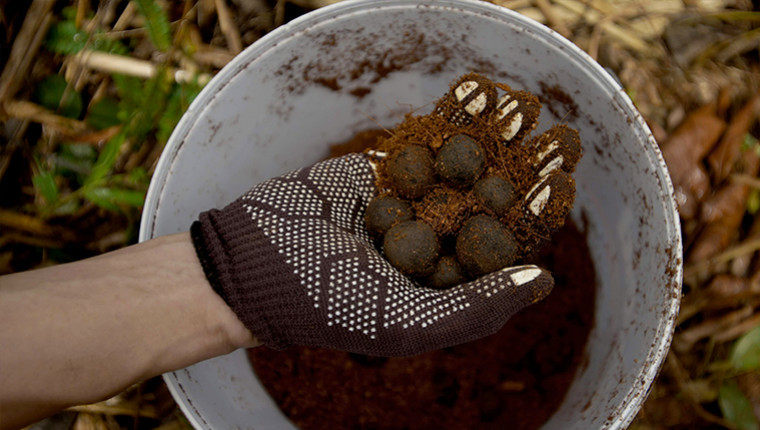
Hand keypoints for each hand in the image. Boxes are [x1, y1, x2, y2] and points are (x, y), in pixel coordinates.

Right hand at [191, 74, 579, 356]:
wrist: (253, 262)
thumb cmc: (328, 304)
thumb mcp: (407, 323)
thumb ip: (475, 308)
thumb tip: (544, 280)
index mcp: (447, 281)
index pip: (502, 244)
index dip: (534, 215)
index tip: (560, 183)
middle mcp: (435, 240)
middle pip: (490, 198)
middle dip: (525, 166)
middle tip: (559, 137)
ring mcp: (410, 202)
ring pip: (462, 164)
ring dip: (496, 134)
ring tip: (527, 104)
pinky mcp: (383, 170)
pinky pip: (424, 140)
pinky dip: (452, 116)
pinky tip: (480, 91)